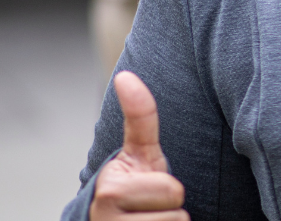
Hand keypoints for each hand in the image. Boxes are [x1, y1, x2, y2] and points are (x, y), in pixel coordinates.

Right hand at [91, 72, 187, 220]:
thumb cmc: (132, 185)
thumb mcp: (139, 152)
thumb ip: (140, 116)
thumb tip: (125, 75)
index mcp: (109, 188)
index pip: (172, 190)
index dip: (169, 189)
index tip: (147, 188)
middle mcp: (104, 214)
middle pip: (176, 212)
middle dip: (170, 208)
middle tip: (151, 206)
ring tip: (148, 220)